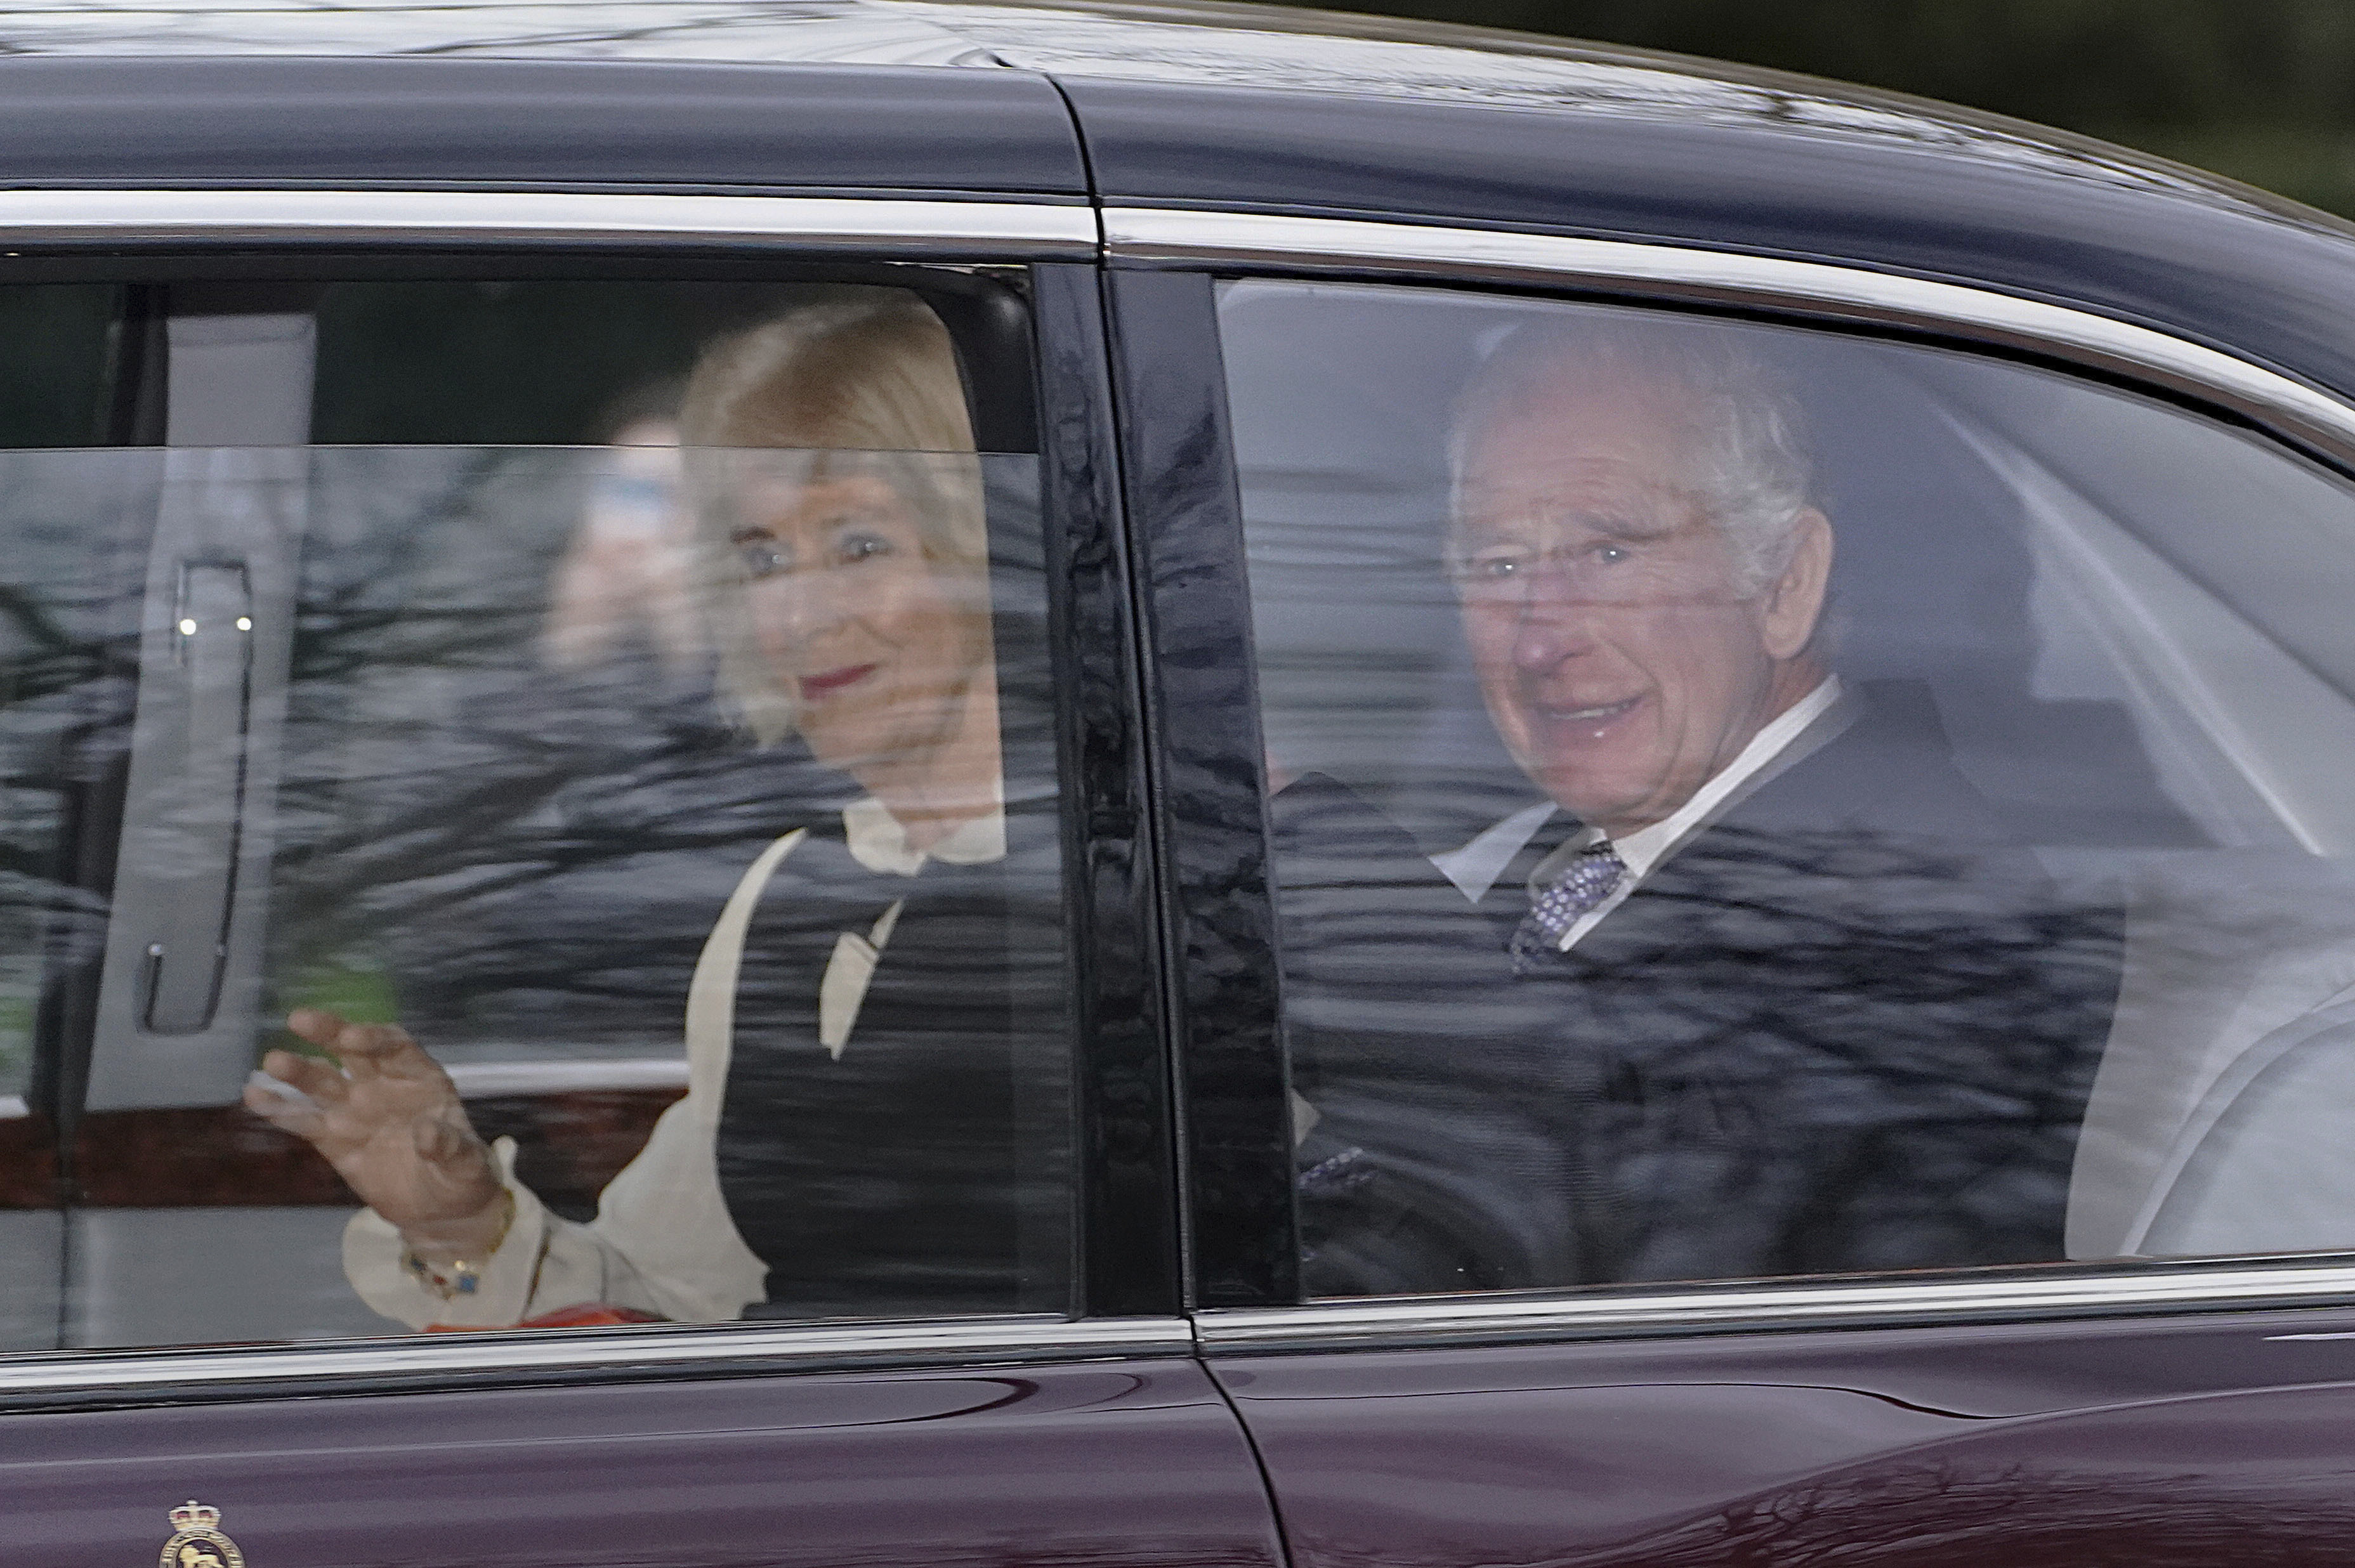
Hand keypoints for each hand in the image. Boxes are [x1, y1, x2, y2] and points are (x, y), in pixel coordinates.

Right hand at [243, 1008, 506, 1256]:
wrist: (441, 1211)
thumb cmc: (462, 1175)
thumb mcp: (467, 1165)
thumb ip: (450, 1147)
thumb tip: (427, 1133)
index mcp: (420, 1079)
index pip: (395, 1047)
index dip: (374, 1039)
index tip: (352, 1041)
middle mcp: (383, 1086)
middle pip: (352, 1052)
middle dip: (329, 1034)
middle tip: (299, 1019)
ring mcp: (356, 1111)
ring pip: (323, 1083)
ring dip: (298, 1071)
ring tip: (273, 1061)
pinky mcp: (335, 1141)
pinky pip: (305, 1121)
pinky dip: (281, 1109)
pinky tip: (255, 1095)